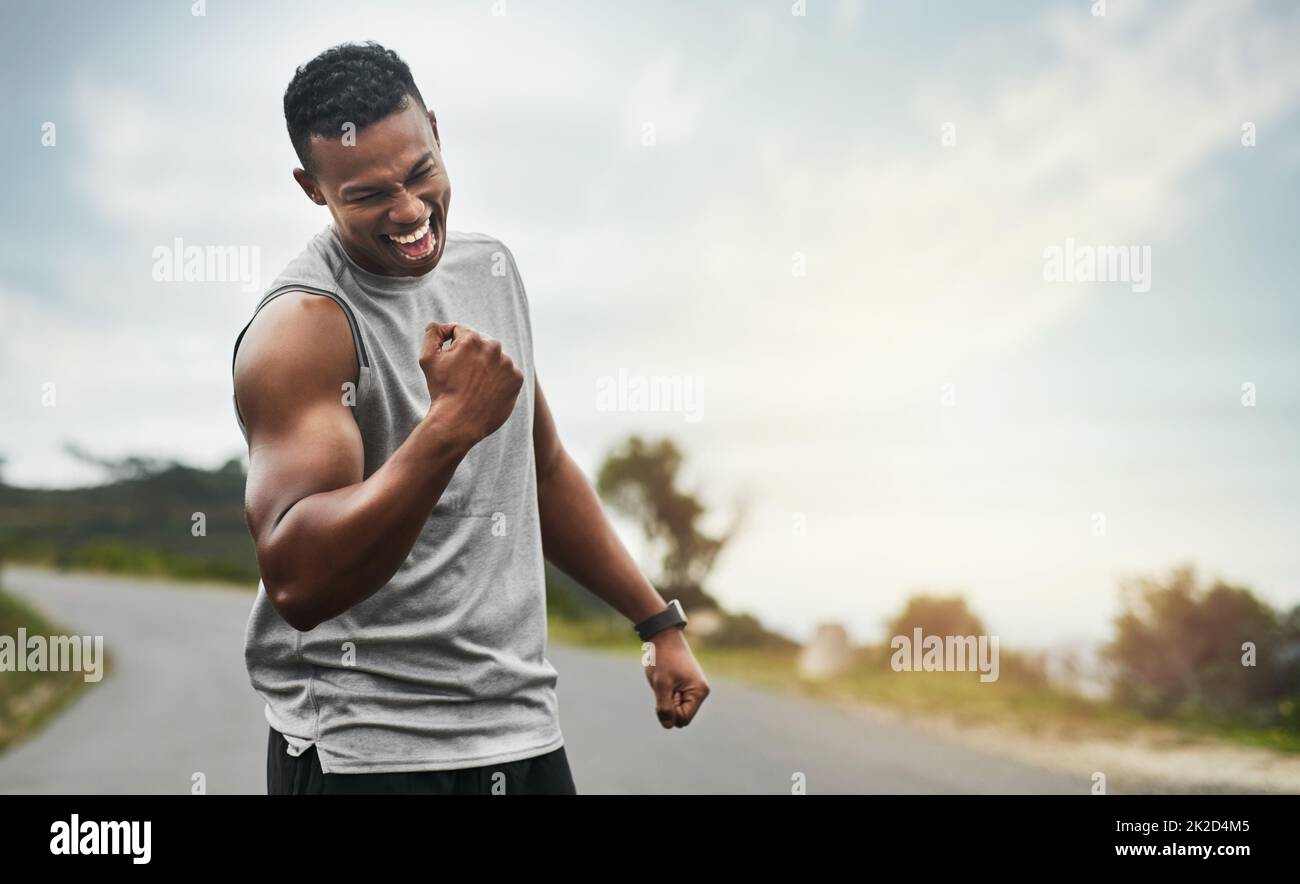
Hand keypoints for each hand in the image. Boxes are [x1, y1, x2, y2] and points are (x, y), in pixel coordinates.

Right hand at [419, 322, 523, 445]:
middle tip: (462, 378)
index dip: (451, 347)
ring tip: (475, 386)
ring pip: (494, 359)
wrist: (459, 422)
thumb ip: (433, 333)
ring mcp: (508, 363)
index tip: (450, 364)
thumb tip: (440, 326)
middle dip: (471, 357)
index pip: (460, 332)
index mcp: (472, 338)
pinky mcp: (517, 379)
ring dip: (486, 368)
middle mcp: (493, 346)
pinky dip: (498, 381)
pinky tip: (487, 392)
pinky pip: (507, 374)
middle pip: (480, 345)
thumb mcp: (428, 358)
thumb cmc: (442, 390)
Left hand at [643, 628, 710, 727]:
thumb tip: (668, 726)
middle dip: (669, 705)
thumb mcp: (661, 685)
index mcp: (699, 692)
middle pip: (681, 715)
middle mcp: (701, 692)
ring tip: (666, 679)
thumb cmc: (663, 659)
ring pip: (677, 707)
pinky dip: (667, 692)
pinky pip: (675, 699)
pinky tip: (667, 677)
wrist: (663, 637)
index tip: (666, 691)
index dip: (669, 711)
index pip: (682, 719)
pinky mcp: (688, 685)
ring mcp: (695, 688)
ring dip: (667, 697)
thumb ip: (664, 708)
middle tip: (666, 684)